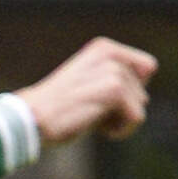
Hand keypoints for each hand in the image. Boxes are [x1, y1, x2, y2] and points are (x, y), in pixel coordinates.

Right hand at [18, 37, 156, 144]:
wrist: (30, 119)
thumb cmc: (56, 110)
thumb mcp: (87, 86)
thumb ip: (112, 82)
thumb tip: (144, 98)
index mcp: (104, 48)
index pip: (147, 68)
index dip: (132, 91)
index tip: (104, 101)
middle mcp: (110, 53)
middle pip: (143, 89)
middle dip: (124, 108)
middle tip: (93, 113)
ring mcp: (112, 70)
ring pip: (141, 104)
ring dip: (120, 120)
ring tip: (93, 121)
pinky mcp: (113, 89)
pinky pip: (137, 117)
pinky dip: (121, 130)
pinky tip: (99, 130)